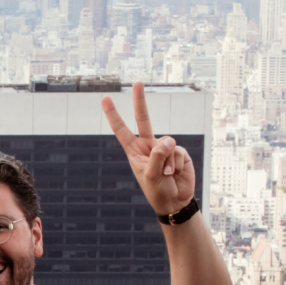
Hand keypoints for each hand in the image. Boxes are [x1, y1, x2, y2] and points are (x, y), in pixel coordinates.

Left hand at [101, 81, 194, 219]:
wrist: (175, 202)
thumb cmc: (157, 191)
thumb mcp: (150, 175)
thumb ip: (157, 156)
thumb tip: (169, 140)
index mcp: (135, 151)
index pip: (121, 130)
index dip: (114, 115)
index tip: (105, 99)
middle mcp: (149, 145)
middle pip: (144, 119)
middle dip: (141, 101)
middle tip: (138, 82)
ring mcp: (165, 148)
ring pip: (167, 143)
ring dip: (167, 161)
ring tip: (166, 174)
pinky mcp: (179, 152)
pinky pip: (178, 151)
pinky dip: (177, 164)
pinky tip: (175, 173)